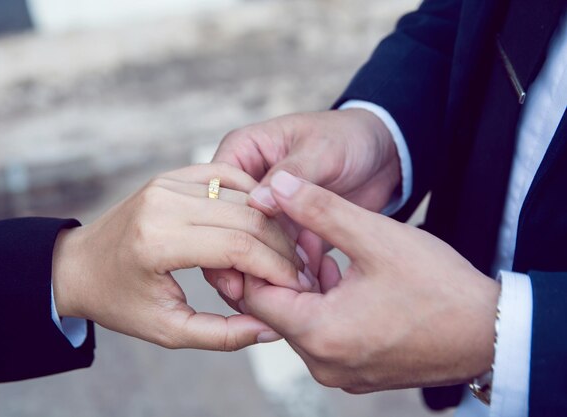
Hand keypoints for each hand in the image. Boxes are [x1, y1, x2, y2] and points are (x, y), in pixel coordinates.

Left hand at [51, 164, 310, 350]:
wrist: (78, 265)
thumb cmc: (119, 301)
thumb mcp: (167, 330)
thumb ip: (222, 334)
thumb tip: (271, 328)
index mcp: (158, 241)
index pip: (239, 246)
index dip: (277, 267)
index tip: (298, 286)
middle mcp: (164, 203)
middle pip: (248, 216)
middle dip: (282, 246)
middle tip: (299, 272)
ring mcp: (168, 183)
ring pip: (243, 194)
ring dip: (271, 223)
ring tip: (284, 253)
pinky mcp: (172, 175)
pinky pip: (227, 175)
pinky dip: (252, 196)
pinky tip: (263, 222)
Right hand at [209, 109, 400, 302]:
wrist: (384, 156)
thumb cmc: (349, 138)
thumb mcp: (321, 150)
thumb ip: (292, 174)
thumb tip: (257, 204)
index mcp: (243, 152)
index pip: (215, 192)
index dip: (220, 224)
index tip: (232, 256)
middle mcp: (247, 183)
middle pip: (225, 225)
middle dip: (237, 258)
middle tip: (245, 291)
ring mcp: (264, 210)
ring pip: (246, 247)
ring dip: (260, 271)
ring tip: (277, 295)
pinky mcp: (284, 231)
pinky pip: (273, 257)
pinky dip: (284, 274)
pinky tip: (301, 288)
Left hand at [243, 171, 500, 391]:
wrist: (492, 332)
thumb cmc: (439, 287)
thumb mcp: (376, 237)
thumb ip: (319, 209)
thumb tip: (277, 186)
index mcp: (321, 335)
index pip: (255, 296)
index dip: (255, 259)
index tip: (267, 230)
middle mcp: (323, 364)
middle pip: (275, 311)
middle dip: (282, 271)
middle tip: (297, 236)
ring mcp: (341, 373)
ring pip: (299, 323)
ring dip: (304, 286)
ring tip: (323, 250)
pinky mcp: (358, 372)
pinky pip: (322, 336)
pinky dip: (323, 306)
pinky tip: (341, 275)